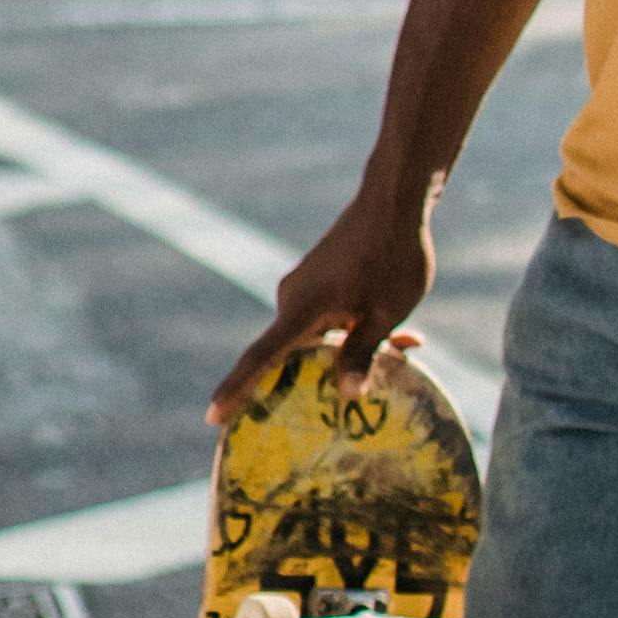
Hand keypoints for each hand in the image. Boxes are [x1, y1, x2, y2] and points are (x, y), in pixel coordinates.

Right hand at [211, 189, 434, 422]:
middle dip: (326, 378)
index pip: (260, 357)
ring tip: (403, 347)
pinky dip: (357, 328)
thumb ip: (362, 353)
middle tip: (355, 402)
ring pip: (321, 336)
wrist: (395, 198)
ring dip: (353, 348)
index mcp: (303, 307)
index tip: (213, 419)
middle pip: (296, 354)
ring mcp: (305, 286)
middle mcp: (295, 297)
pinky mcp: (320, 278)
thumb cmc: (393, 256)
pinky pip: (330, 317)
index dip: (235, 390)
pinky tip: (403, 333)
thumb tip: (346, 395)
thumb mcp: (384, 312)